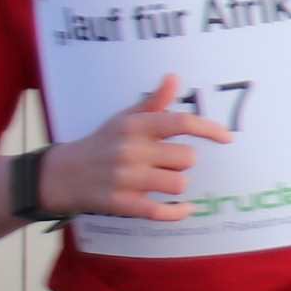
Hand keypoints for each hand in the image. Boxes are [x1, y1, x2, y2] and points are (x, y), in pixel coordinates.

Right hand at [38, 76, 235, 221]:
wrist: (63, 174)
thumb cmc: (103, 143)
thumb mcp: (124, 118)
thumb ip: (154, 102)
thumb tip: (174, 78)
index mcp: (135, 127)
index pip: (181, 122)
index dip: (210, 129)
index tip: (227, 137)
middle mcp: (131, 151)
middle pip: (187, 158)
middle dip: (182, 161)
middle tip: (165, 162)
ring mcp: (126, 178)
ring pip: (179, 183)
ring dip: (176, 183)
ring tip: (159, 180)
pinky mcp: (122, 203)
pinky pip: (162, 211)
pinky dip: (178, 212)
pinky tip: (184, 208)